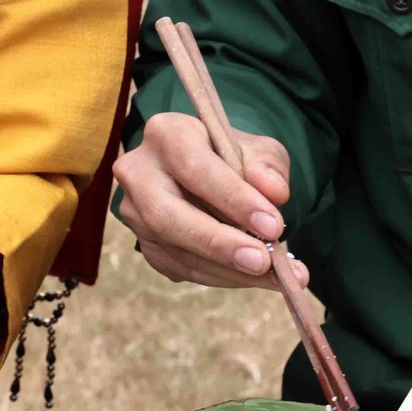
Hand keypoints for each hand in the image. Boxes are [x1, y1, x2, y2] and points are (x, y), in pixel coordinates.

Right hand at [113, 113, 303, 290]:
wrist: (213, 174)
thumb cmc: (234, 157)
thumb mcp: (259, 150)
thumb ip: (268, 167)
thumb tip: (275, 192)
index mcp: (167, 133)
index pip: (194, 168)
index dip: (233, 199)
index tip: (273, 226)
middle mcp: (139, 172)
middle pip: (167, 216)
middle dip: (219, 244)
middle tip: (262, 262)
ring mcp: (136, 212)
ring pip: (175, 250)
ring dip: (227, 270)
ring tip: (274, 277)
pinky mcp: (144, 243)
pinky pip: (180, 268)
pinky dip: (221, 277)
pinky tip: (253, 276)